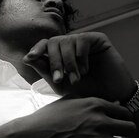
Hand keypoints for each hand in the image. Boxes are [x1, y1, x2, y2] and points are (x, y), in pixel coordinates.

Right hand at [13, 95, 135, 137]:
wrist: (29, 137)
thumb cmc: (46, 119)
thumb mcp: (69, 101)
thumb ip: (92, 101)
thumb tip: (114, 102)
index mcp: (96, 105)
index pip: (126, 113)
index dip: (122, 121)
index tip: (116, 128)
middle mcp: (99, 120)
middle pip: (131, 130)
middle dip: (124, 136)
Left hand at [22, 32, 136, 101]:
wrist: (111, 98)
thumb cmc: (87, 93)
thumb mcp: (61, 85)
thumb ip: (46, 71)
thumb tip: (27, 57)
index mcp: (61, 55)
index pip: (44, 45)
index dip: (36, 49)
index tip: (29, 58)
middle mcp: (71, 46)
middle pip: (53, 42)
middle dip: (54, 61)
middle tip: (60, 78)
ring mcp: (84, 41)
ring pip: (66, 41)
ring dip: (69, 62)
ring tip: (77, 78)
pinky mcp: (98, 39)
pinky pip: (82, 40)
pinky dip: (81, 56)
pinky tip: (86, 69)